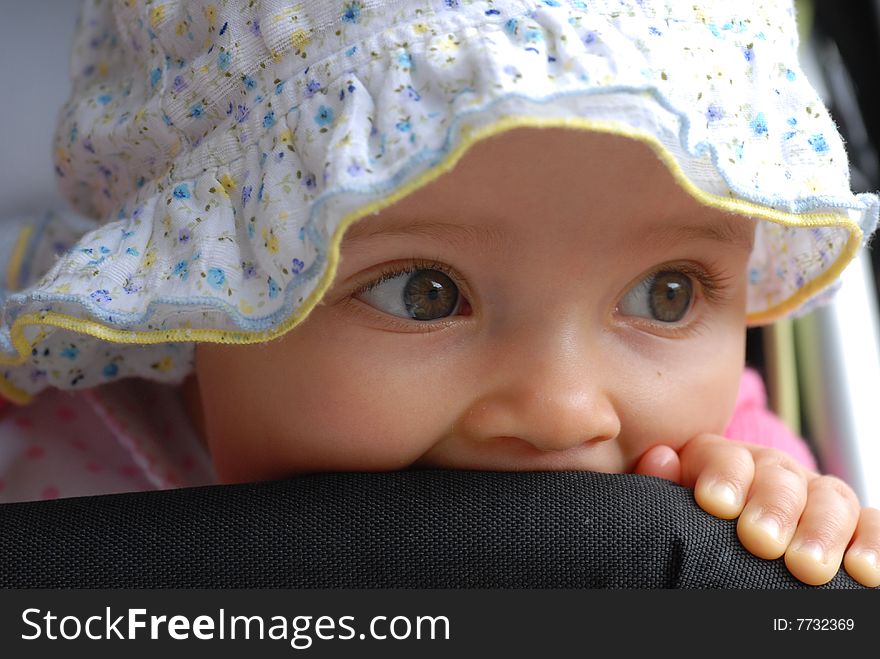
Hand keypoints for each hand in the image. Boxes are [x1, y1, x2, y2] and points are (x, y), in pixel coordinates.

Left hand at [634, 433, 879, 587]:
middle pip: (779, 475)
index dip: (722, 475)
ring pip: (829, 497)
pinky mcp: (851, 526)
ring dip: (822, 531)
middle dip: (773, 507)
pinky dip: (872, 543)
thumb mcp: (668, 507)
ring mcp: (814, 497)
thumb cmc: (690, 531)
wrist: (729, 549)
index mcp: (720, 463)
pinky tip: (864, 572)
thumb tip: (660, 458)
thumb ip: (659, 484)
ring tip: (807, 567)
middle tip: (761, 541)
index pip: (723, 456)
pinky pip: (870, 525)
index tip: (716, 505)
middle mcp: (771, 473)